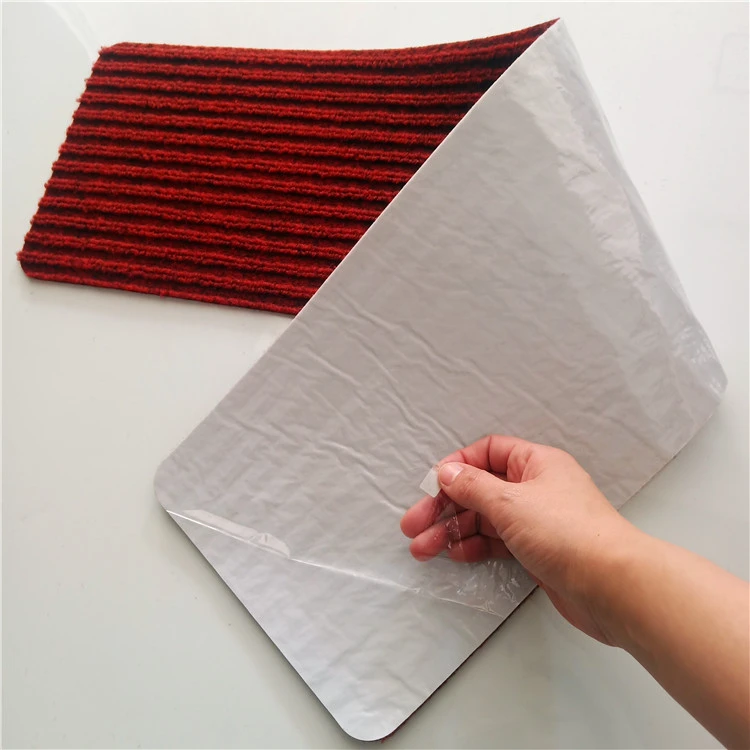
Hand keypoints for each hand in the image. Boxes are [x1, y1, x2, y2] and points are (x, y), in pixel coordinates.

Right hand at [400, 435, 640, 642]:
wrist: (614, 587)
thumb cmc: (566, 533)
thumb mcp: (510, 502)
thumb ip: (473, 486)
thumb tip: (446, 471)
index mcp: (535, 463)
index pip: (487, 452)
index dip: (457, 465)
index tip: (430, 485)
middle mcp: (535, 487)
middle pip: (480, 488)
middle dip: (445, 506)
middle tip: (413, 526)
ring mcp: (536, 521)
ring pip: (485, 518)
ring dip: (453, 530)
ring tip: (423, 549)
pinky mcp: (537, 551)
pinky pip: (497, 541)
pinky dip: (474, 546)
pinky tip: (455, 555)